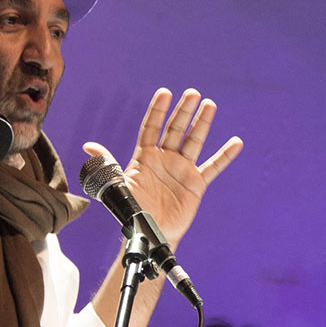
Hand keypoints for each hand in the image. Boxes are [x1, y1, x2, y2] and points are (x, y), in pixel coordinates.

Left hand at [87, 87, 241, 248]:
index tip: (165, 93)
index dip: (157, 111)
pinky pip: (213, 167)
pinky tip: (236, 142)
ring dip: (202, 124)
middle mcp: (165, 159)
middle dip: (183, 111)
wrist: (149, 234)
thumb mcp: (117, 186)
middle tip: (193, 93)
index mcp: (145, 157)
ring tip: (210, 105)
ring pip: (194, 141)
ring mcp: (182, 169)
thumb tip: (89, 146)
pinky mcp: (196, 184)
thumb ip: (108, 165)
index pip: (152, 128)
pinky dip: (225, 156)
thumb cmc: (131, 210)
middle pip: (175, 130)